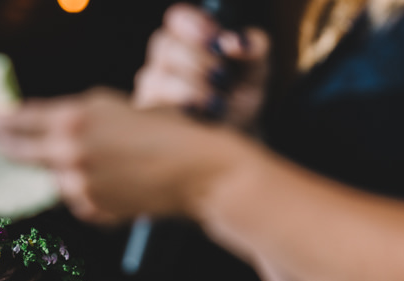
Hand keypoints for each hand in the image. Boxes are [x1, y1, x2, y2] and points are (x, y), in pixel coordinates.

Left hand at [0, 88, 240, 223]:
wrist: (197, 171)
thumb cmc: (165, 129)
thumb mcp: (116, 107)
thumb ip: (77, 117)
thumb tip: (49, 125)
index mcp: (74, 119)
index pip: (19, 120)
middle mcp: (68, 153)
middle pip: (20, 151)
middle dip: (2, 143)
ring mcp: (77, 185)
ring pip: (54, 176)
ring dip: (63, 168)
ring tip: (103, 158)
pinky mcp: (91, 209)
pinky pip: (77, 196)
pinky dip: (86, 187)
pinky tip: (116, 179)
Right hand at [134, 3, 269, 131]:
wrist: (234, 137)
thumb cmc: (240, 96)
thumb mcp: (256, 69)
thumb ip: (253, 47)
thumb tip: (234, 40)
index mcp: (187, 38)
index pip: (178, 19)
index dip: (194, 26)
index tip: (216, 41)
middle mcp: (164, 60)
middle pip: (167, 47)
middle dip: (198, 62)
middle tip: (223, 78)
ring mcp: (151, 88)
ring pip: (156, 79)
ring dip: (190, 90)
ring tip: (217, 104)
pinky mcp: (146, 116)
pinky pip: (152, 109)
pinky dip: (178, 112)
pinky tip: (199, 118)